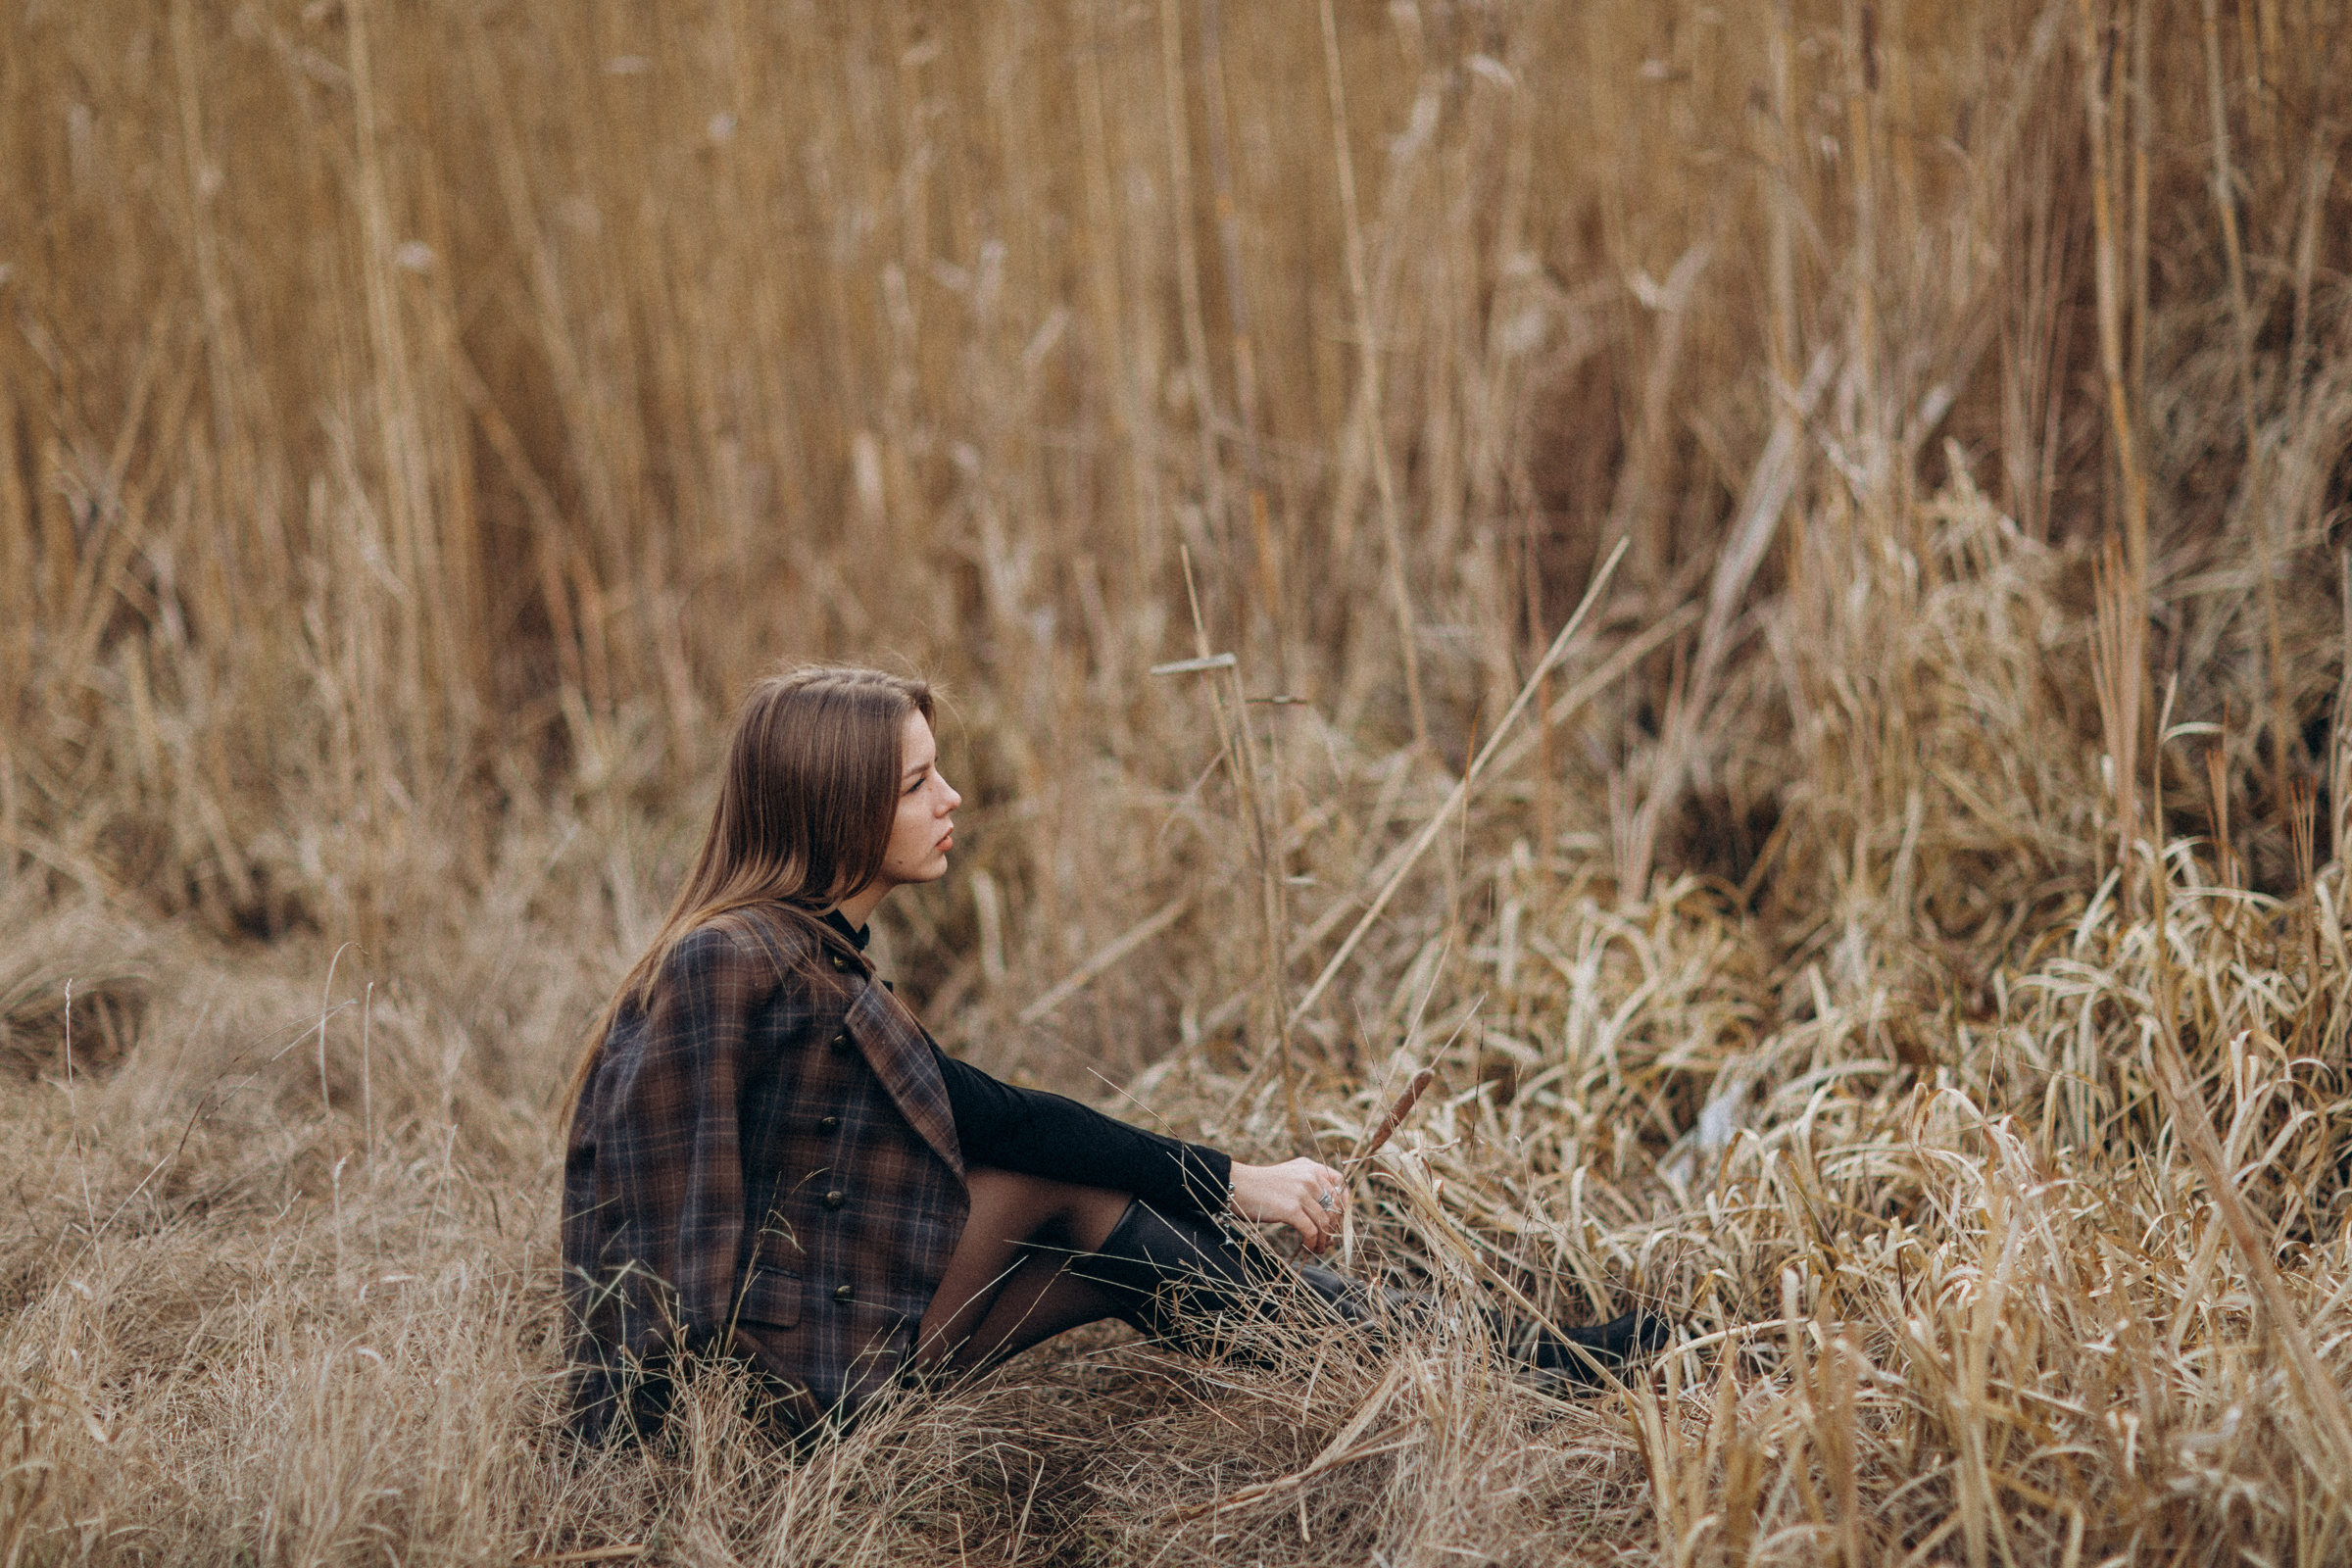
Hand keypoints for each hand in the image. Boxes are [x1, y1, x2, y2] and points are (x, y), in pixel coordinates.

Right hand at [1228, 1157, 1346, 1252]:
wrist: (1238, 1186)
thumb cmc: (1262, 1185)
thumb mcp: (1290, 1174)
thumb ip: (1309, 1182)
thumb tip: (1330, 1207)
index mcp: (1311, 1167)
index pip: (1341, 1185)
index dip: (1344, 1205)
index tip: (1339, 1220)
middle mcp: (1310, 1177)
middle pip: (1335, 1207)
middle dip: (1335, 1228)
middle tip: (1329, 1240)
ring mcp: (1301, 1193)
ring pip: (1325, 1222)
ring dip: (1324, 1240)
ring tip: (1318, 1248)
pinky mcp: (1291, 1209)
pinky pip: (1312, 1231)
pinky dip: (1313, 1243)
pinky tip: (1307, 1248)